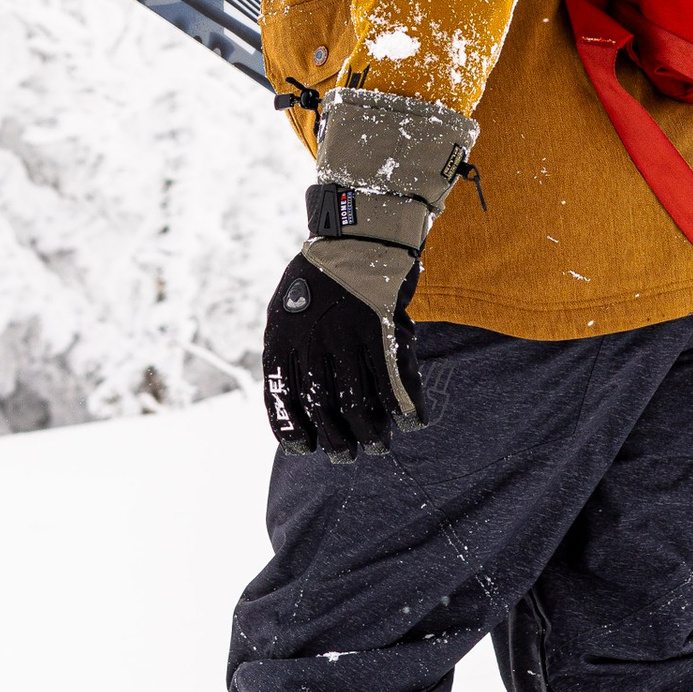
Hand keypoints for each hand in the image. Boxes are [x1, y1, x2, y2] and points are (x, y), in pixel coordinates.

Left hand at [262, 245, 423, 459]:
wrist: (356, 236)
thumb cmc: (319, 278)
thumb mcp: (285, 310)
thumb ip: (288, 354)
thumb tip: (296, 407)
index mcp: (280, 339)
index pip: (280, 402)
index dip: (293, 433)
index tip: (306, 448)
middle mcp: (310, 343)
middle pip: (322, 410)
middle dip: (336, 441)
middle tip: (347, 455)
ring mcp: (347, 338)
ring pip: (358, 404)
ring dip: (371, 433)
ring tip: (378, 445)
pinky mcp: (380, 331)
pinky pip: (392, 383)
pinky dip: (405, 409)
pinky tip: (412, 422)